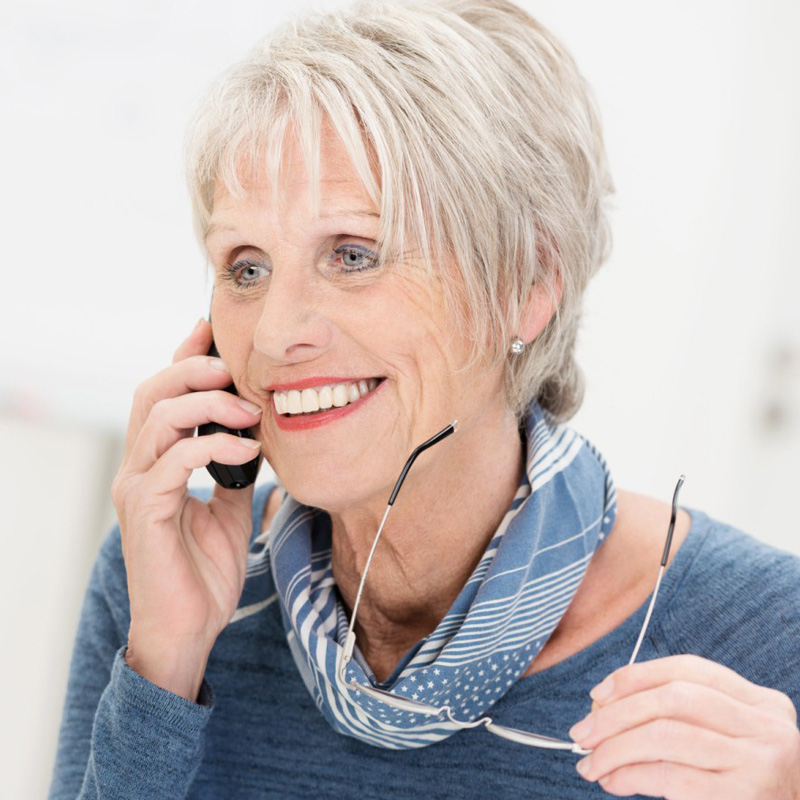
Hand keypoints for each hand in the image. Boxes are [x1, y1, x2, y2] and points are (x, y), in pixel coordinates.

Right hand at [111, 319, 263, 699]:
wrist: (188, 629)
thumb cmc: (203, 570)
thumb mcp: (228, 508)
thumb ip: (233, 469)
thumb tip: (255, 434)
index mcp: (156, 462)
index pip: (162, 396)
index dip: (184, 359)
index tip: (212, 332)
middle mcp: (138, 468)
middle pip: (151, 393)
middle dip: (193, 369)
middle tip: (233, 367)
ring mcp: (136, 488)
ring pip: (158, 418)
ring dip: (208, 405)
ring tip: (250, 410)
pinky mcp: (145, 513)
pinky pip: (175, 462)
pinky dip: (213, 447)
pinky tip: (247, 451)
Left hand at [569, 654, 799, 798]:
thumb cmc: (745, 786)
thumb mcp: (728, 740)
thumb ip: (681, 717)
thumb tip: (603, 708)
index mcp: (762, 703)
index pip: (688, 669)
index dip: (636, 676)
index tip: (598, 694)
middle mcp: (767, 726)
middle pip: (673, 698)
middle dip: (617, 713)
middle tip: (582, 732)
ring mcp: (758, 762)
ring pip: (665, 735)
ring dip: (615, 747)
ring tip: (590, 763)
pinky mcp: (743, 797)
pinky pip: (670, 776)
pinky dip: (631, 775)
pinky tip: (612, 781)